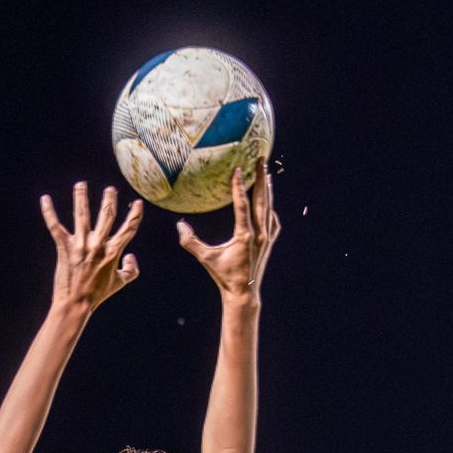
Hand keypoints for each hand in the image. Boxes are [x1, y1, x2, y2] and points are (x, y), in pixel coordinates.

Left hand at [41, 183, 141, 313]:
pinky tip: (45, 199)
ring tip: (80, 185)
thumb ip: (131, 270)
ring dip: (81, 198)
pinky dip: (49, 212)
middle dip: (108, 201)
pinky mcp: (64, 247)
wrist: (76, 304)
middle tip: (109, 190)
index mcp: (113, 252)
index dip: (135, 215)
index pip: (128, 229)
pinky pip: (55, 226)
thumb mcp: (119, 284)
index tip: (138, 203)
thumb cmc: (97, 294)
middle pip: (106, 216)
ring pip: (82, 215)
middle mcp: (97, 245)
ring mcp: (80, 245)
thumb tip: (131, 256)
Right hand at [176, 161, 279, 300]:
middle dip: (261, 177)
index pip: (242, 204)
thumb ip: (191, 242)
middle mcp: (259, 233)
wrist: (244, 293)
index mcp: (244, 235)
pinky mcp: (270, 242)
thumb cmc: (224, 276)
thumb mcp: (206, 258)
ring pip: (269, 207)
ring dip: (267, 189)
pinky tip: (267, 202)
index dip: (239, 186)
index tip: (237, 169)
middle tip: (261, 159)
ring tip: (266, 173)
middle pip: (262, 199)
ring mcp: (267, 237)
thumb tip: (179, 226)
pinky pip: (273, 220)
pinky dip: (270, 208)